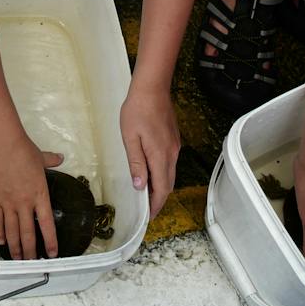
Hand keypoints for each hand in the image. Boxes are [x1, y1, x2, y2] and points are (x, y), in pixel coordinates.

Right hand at [0, 134, 63, 258]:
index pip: (47, 224)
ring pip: (12, 231)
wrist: (4, 145)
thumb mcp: (42, 157)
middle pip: (28, 233)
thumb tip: (61, 157)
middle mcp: (25, 203)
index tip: (52, 254)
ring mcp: (9, 203)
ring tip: (17, 258)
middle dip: (31, 251)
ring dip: (15, 247)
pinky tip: (1, 241)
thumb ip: (52, 161)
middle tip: (32, 263)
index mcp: (40, 195)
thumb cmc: (24, 150)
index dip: (50, 241)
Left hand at [120, 85, 179, 219]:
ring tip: (147, 195)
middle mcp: (171, 154)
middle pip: (168, 185)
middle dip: (159, 200)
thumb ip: (136, 163)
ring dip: (161, 187)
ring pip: (170, 174)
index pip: (161, 189)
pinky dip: (163, 174)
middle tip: (147, 210)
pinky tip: (152, 173)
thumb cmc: (137, 110)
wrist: (152, 89)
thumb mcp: (130, 137)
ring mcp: (174, 147)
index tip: (149, 217)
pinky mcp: (174, 140)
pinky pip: (170, 163)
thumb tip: (140, 186)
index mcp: (160, 156)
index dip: (156, 205)